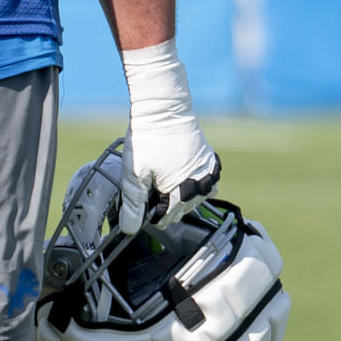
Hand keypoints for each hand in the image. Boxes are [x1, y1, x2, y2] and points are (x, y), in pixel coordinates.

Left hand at [120, 40, 220, 231]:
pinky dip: (192, 184)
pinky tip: (179, 176)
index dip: (150, 214)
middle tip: (148, 187)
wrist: (164, 110)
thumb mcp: (134, 175)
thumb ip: (132, 205)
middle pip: (181, 208)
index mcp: (182, 193)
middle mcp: (201, 186)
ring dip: (179, 195)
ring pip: (194, 197)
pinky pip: (205, 182)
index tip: (140, 204)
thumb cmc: (147, 140)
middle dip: (164, 204)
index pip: (167, 217)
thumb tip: (130, 230)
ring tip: (161, 181)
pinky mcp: (211, 161)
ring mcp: (209, 173)